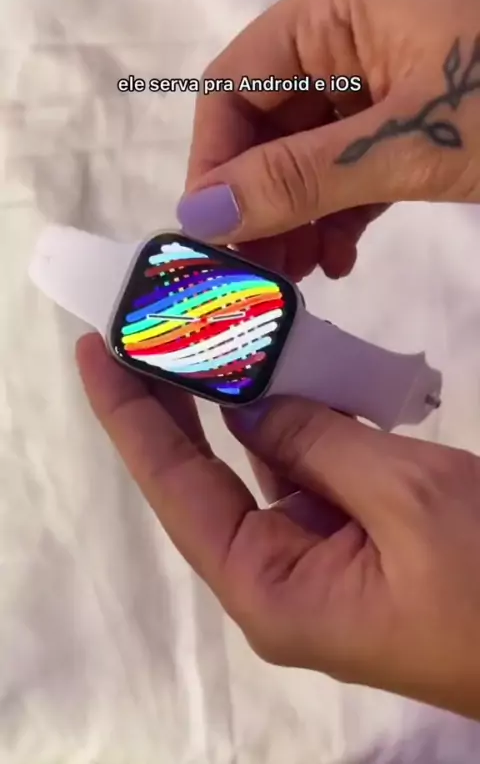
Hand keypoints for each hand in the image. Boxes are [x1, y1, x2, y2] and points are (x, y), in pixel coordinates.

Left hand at [77, 333, 479, 721]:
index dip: (131, 417)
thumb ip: (317, 441)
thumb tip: (251, 402)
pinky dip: (302, 421)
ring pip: (264, 467)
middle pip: (206, 478)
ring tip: (210, 335)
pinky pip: (314, 471)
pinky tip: (290, 374)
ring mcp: (322, 560)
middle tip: (142, 329)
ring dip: (244, 404)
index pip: (176, 489)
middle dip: (173, 402)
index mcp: (271, 588)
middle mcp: (281, 578)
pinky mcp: (361, 542)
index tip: (95, 352)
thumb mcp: (404, 496)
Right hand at [178, 0, 479, 278]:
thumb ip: (301, 178)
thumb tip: (201, 214)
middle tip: (258, 277)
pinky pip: (355, 160)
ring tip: (300, 279)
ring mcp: (388, 70)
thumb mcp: (408, 145)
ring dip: (298, 215)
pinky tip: (339, 258)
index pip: (234, 84)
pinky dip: (342, 210)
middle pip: (270, 121)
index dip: (214, 164)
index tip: (213, 241)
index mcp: (339, 7)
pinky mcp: (418, 110)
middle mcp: (352, 29)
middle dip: (259, 201)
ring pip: (310, 148)